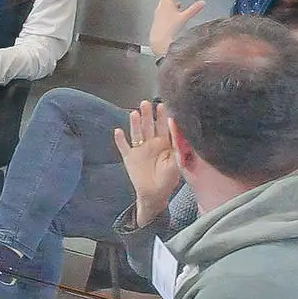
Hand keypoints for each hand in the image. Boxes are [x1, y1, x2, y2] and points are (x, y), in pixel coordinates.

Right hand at [114, 98, 183, 221]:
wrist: (155, 195)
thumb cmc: (168, 180)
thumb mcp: (177, 164)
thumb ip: (178, 149)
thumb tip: (179, 133)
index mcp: (164, 144)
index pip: (163, 127)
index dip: (162, 116)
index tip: (162, 106)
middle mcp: (151, 144)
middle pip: (149, 126)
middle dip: (147, 115)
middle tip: (146, 103)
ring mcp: (139, 150)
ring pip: (137, 133)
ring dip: (135, 124)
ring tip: (135, 113)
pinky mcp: (129, 158)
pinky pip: (124, 147)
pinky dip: (120, 140)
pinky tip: (118, 131)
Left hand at [143, 0, 201, 59]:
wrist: (159, 39)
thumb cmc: (170, 27)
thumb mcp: (184, 17)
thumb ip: (194, 9)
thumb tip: (203, 3)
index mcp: (166, 4)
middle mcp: (160, 8)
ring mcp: (158, 15)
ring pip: (164, 6)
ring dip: (169, 3)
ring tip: (175, 2)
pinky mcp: (158, 22)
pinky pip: (163, 13)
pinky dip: (168, 11)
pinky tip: (172, 15)